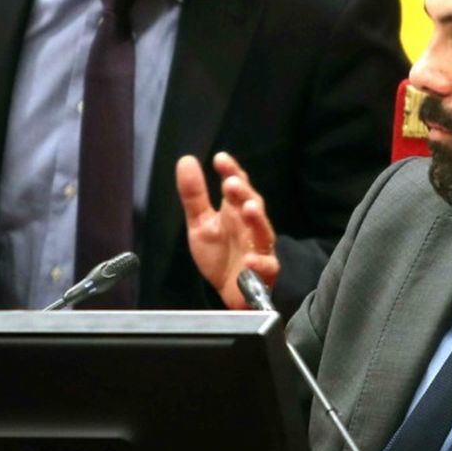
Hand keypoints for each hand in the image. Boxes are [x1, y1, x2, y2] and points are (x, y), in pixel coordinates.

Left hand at [178, 152, 278, 309]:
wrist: (229, 291)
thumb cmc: (219, 254)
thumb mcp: (200, 223)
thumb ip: (194, 195)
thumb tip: (185, 160)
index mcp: (235, 211)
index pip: (237, 186)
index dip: (231, 171)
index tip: (221, 159)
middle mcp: (250, 226)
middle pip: (252, 204)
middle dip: (244, 193)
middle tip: (231, 183)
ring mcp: (259, 248)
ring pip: (263, 231)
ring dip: (257, 220)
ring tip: (248, 208)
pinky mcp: (263, 272)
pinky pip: (266, 266)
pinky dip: (259, 262)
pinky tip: (250, 260)